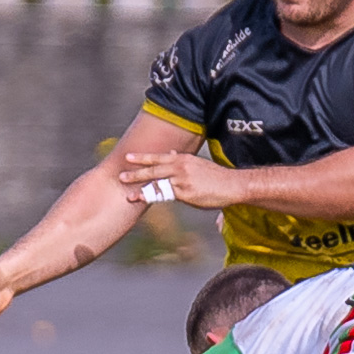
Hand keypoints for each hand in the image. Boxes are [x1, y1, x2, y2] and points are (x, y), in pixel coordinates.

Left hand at [118, 151, 242, 209]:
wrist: (232, 184)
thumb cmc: (215, 176)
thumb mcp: (197, 163)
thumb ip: (182, 160)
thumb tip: (171, 153)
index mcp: (183, 159)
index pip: (159, 157)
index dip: (143, 158)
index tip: (128, 157)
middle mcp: (181, 167)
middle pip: (154, 169)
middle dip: (136, 172)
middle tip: (121, 175)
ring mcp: (182, 180)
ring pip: (157, 184)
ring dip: (141, 188)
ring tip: (128, 194)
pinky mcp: (185, 193)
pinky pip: (165, 196)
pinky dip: (152, 197)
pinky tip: (142, 199)